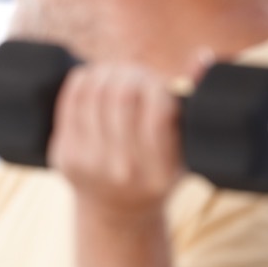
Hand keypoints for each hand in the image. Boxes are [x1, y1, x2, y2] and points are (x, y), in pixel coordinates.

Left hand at [48, 61, 184, 212]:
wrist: (117, 210)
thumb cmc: (158, 170)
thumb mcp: (186, 149)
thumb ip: (197, 103)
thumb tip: (202, 56)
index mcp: (161, 172)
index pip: (159, 110)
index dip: (158, 86)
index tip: (157, 83)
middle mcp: (125, 171)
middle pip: (123, 96)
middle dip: (131, 74)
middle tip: (133, 72)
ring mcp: (91, 164)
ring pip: (94, 94)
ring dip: (105, 73)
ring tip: (114, 72)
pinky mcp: (65, 156)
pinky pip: (70, 103)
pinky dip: (81, 81)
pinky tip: (90, 77)